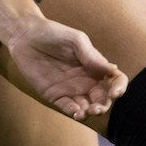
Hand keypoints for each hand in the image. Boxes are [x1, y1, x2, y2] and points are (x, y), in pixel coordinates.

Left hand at [3, 17, 126, 120]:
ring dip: (90, 112)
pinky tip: (76, 112)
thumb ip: (92, 56)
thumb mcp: (76, 40)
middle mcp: (86, 80)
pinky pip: (69, 107)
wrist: (25, 35)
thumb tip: (112, 70)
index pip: (114, 80)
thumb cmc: (53, 33)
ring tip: (87, 111)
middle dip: (103, 106)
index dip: (119, 88)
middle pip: (102, 99)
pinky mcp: (55, 95)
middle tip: (98, 108)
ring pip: (87, 107)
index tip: (115, 92)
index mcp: (95, 66)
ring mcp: (71, 89)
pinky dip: (75, 112)